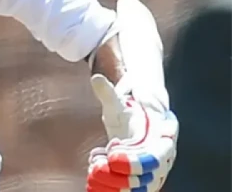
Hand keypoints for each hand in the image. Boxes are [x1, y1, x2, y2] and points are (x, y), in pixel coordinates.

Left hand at [88, 74, 178, 191]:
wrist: (139, 117)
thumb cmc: (129, 108)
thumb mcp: (118, 101)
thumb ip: (108, 93)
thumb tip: (96, 78)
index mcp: (164, 133)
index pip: (155, 153)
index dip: (135, 159)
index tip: (111, 156)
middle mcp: (165, 154)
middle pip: (150, 173)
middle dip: (124, 176)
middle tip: (97, 169)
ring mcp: (158, 168)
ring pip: (143, 185)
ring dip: (117, 184)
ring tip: (93, 172)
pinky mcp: (146, 178)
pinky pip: (135, 190)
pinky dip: (115, 188)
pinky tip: (94, 182)